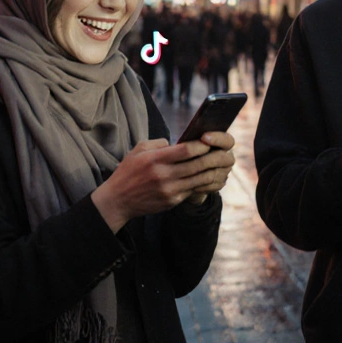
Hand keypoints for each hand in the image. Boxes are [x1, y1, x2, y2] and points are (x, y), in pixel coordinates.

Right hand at [91, 137, 232, 231]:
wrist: (118, 200)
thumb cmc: (128, 171)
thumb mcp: (138, 150)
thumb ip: (159, 144)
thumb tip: (179, 143)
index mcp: (155, 160)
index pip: (187, 150)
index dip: (202, 145)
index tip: (209, 140)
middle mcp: (163, 176)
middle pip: (198, 165)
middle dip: (214, 157)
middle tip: (223, 152)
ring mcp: (169, 191)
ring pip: (201, 180)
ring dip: (215, 171)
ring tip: (223, 164)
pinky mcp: (172, 201)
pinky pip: (195, 191)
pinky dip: (206, 184)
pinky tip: (213, 177)